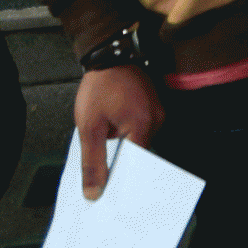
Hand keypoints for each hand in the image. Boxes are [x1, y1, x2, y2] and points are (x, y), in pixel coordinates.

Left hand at [74, 64, 163, 201]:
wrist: (109, 53)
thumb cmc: (98, 88)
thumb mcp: (89, 126)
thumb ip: (93, 162)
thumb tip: (95, 194)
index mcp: (142, 125)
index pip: (137, 165)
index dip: (122, 180)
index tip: (109, 193)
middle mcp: (157, 120)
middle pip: (141, 156)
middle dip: (122, 164)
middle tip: (103, 174)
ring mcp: (158, 111)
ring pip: (141, 143)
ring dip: (125, 148)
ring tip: (106, 150)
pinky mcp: (154, 106)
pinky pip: (143, 129)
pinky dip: (129, 135)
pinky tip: (114, 134)